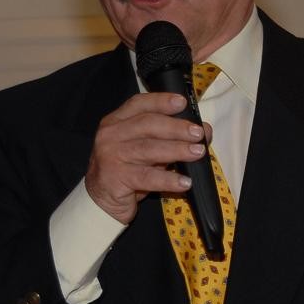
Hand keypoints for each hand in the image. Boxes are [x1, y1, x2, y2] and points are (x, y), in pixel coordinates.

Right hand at [84, 92, 210, 224]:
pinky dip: (169, 179)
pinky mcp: (116, 179)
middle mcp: (110, 136)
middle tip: (197, 133)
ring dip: (177, 150)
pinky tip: (185, 181)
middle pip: (146, 124)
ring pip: (148, 149)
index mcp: (115, 122)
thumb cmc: (125, 171)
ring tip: (197, 152)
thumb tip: (203, 130)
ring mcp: (111, 157)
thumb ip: (167, 138)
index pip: (139, 104)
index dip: (161, 101)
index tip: (182, 103)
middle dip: (176, 127)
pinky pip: (147, 177)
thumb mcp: (144, 150)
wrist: (101, 202)